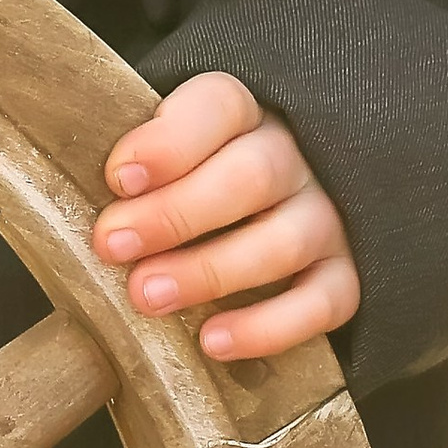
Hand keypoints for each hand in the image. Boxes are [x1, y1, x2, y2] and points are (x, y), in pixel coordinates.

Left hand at [93, 72, 359, 362]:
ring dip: (208, 271)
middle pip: (249, 176)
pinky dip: (267, 326)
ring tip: (146, 295)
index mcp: (248, 111)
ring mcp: (326, 217)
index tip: (118, 177)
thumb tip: (103, 197)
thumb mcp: (171, 148)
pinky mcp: (344, 276)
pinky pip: (322, 304)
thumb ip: (144, 161)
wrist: (270, 209)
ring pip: (282, 242)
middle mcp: (296, 157)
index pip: (221, 106)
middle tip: (113, 245)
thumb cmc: (197, 177)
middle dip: (175, 214)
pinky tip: (212, 340)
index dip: (169, 141)